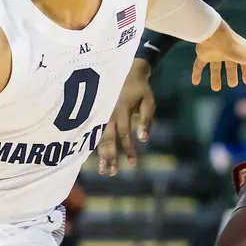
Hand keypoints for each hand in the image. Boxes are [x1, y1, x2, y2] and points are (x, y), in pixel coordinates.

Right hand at [97, 59, 154, 174]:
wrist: (125, 72)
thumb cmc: (140, 89)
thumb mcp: (148, 101)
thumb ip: (147, 120)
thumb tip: (144, 139)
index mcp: (122, 109)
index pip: (125, 132)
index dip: (128, 148)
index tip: (133, 163)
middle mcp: (109, 113)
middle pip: (108, 138)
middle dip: (110, 157)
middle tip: (111, 173)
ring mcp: (102, 114)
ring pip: (100, 138)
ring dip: (102, 155)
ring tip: (103, 171)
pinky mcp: (99, 116)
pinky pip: (96, 134)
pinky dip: (97, 147)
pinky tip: (98, 160)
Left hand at [192, 23, 245, 91]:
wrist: (215, 36)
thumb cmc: (235, 47)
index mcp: (240, 52)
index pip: (245, 63)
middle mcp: (227, 52)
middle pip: (230, 66)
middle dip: (231, 75)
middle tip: (232, 85)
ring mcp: (214, 53)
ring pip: (215, 67)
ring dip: (215, 78)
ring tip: (216, 88)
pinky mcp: (203, 55)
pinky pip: (199, 65)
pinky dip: (197, 73)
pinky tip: (195, 82)